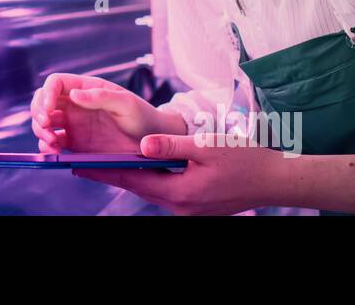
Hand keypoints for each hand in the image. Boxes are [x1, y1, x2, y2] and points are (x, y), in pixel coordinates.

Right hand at [30, 73, 185, 154]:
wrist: (153, 143)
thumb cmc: (143, 117)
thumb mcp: (127, 104)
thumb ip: (101, 97)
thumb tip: (75, 94)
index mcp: (86, 89)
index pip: (56, 83)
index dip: (47, 93)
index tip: (50, 109)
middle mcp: (75, 105)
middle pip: (43, 101)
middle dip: (38, 112)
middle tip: (47, 125)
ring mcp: (73, 124)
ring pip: (44, 122)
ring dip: (40, 130)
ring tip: (52, 141)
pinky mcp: (74, 143)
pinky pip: (52, 142)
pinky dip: (46, 145)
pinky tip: (54, 150)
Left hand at [74, 133, 283, 214]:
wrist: (275, 179)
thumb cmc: (245, 159)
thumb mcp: (206, 146)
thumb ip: (171, 146)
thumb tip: (141, 145)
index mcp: (179, 192)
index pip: (132, 180)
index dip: (104, 171)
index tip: (78, 164)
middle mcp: (180, 206)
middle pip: (138, 187)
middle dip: (111, 174)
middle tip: (82, 163)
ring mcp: (188, 209)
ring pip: (152, 189)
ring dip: (131, 176)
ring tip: (105, 164)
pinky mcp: (196, 205)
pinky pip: (166, 191)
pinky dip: (151, 179)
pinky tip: (142, 167)